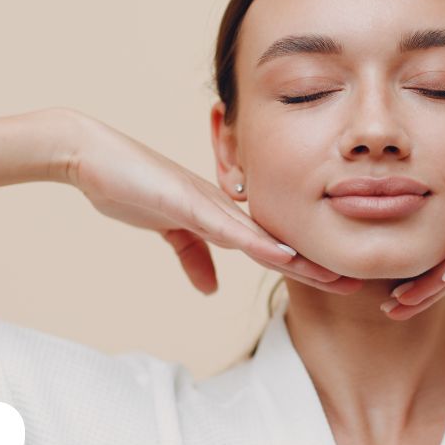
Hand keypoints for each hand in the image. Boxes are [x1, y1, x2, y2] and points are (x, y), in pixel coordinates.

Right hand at [63, 114, 362, 295]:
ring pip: (263, 237)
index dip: (303, 264)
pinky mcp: (187, 202)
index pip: (270, 244)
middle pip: (278, 241)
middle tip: (354, 283)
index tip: (335, 281)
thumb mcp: (168, 230)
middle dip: (315, 264)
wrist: (90, 155)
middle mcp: (224, 206)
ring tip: (334, 277)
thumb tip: (211, 289)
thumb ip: (192, 256)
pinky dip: (257, 244)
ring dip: (299, 259)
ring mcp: (208, 203)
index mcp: (221, 214)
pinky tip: (284, 257)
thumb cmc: (129, 185)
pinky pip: (227, 228)